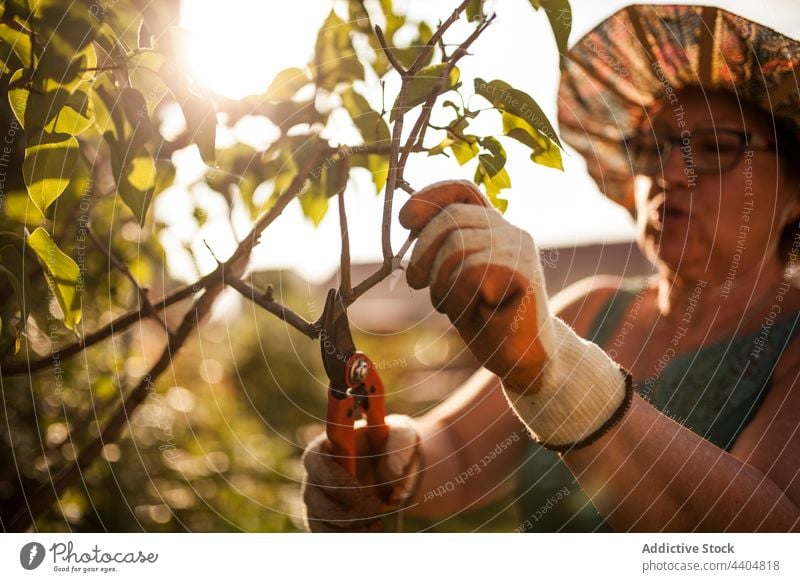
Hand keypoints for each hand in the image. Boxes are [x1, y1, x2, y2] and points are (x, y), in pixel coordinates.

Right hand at [301, 414, 420, 531]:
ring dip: (351, 526)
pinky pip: (324, 534)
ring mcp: (315, 498)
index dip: (335, 479)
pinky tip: (373, 530)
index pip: (315, 460)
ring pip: (318, 519)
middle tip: (378, 509)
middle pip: (314, 496)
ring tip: (379, 522)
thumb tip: (394, 469)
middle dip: (349, 508)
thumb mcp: (400, 435)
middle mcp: (314, 473)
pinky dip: (349, 536)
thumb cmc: (391, 446)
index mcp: (327, 445)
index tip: (362, 492)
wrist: (392, 469)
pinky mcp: (320, 518)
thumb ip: (398, 443)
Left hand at [400, 180, 631, 449]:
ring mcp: (520, 251)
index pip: (462, 191)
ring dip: (441, 282)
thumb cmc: (487, 320)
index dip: (430, 197)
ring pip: (457, 246)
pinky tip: (476, 312)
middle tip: (417, 282)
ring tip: (452, 305)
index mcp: (493, 229)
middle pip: (450, 218)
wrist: (526, 359)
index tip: (405, 220)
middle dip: (422, 251)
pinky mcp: (524, 274)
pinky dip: (459, 297)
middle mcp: (510, 232)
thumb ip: (440, 251)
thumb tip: (408, 222)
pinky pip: (472, 272)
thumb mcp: (455, 281)